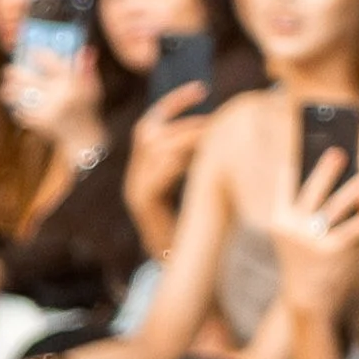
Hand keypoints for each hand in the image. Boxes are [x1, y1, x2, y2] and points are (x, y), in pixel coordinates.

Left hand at [0, 48, 98, 143]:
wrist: (83, 137)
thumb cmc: (86, 108)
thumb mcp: (92, 86)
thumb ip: (87, 67)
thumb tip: (84, 49)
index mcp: (70, 82)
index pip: (50, 62)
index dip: (38, 54)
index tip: (32, 52)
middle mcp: (57, 94)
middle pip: (28, 79)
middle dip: (14, 73)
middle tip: (7, 70)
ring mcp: (47, 110)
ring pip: (20, 96)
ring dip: (9, 92)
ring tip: (4, 88)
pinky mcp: (40, 123)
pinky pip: (23, 113)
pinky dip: (18, 109)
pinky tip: (14, 106)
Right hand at [121, 84, 209, 234]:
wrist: (184, 269)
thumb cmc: (199, 226)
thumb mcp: (200, 184)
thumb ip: (201, 158)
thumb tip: (224, 127)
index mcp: (145, 169)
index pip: (152, 123)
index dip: (174, 102)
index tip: (202, 89)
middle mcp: (134, 178)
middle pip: (149, 131)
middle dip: (183, 121)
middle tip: (214, 124)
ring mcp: (134, 191)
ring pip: (153, 149)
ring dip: (185, 140)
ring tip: (212, 141)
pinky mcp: (141, 204)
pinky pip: (157, 174)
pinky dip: (179, 163)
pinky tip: (200, 161)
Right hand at [270, 146, 358, 316]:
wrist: (305, 296)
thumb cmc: (302, 256)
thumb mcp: (294, 234)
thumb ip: (304, 208)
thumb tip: (326, 173)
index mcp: (279, 221)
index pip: (284, 187)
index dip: (291, 168)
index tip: (300, 148)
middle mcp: (293, 230)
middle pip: (313, 192)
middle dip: (326, 171)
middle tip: (340, 151)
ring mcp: (313, 241)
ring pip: (338, 207)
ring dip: (355, 188)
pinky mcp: (333, 252)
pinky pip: (353, 227)